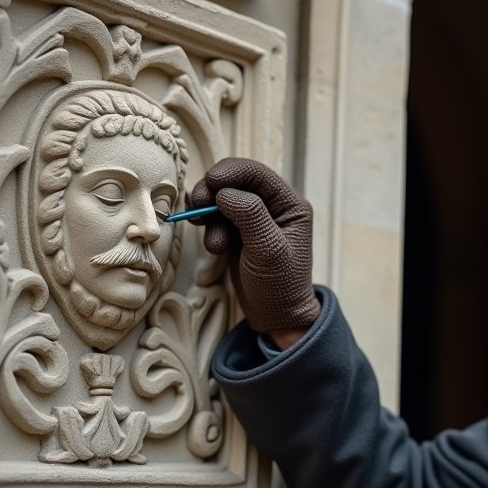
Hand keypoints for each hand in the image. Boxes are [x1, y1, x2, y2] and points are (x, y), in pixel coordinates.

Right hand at [189, 158, 320, 338]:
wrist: (275, 315)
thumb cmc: (280, 284)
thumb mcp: (268, 250)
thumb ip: (250, 216)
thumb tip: (225, 192)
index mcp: (290, 204)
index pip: (257, 174)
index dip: (231, 172)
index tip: (209, 183)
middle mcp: (273, 206)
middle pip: (235, 181)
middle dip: (213, 191)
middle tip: (197, 207)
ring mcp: (254, 217)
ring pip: (222, 198)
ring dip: (210, 214)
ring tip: (215, 244)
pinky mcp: (237, 231)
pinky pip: (216, 216)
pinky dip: (208, 225)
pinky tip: (212, 243)